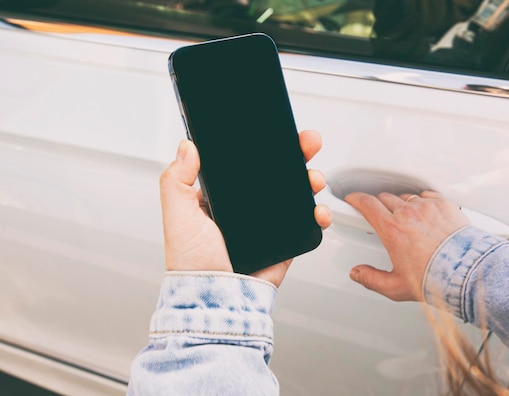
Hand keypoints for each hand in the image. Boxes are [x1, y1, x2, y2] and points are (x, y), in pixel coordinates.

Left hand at [159, 130, 330, 286]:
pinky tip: (318, 210)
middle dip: (297, 155)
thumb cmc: (191, 263)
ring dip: (310, 181)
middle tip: (308, 144)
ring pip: (296, 194)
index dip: (264, 146)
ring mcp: (268, 224)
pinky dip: (318, 214)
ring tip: (314, 179)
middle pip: (277, 173)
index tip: (278, 132)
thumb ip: (176, 180)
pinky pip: (306, 222)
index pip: (247, 164)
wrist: (217, 299)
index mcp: (222, 197)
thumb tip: (186, 146)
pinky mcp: (285, 241)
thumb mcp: (177, 215)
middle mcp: (247, 208)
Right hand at [345, 191, 468, 300]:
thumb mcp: (396, 286)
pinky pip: (427, 196)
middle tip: (381, 216)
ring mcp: (427, 207)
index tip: (353, 200)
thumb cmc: (435, 278)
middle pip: (384, 198)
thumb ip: (371, 279)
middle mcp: (408, 214)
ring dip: (401, 204)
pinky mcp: (444, 205)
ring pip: (406, 197)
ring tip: (406, 219)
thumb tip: (357, 274)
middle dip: (378, 205)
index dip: (356, 200)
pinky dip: (422, 202)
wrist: (467, 272)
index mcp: (392, 230)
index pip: (367, 204)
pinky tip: (424, 214)